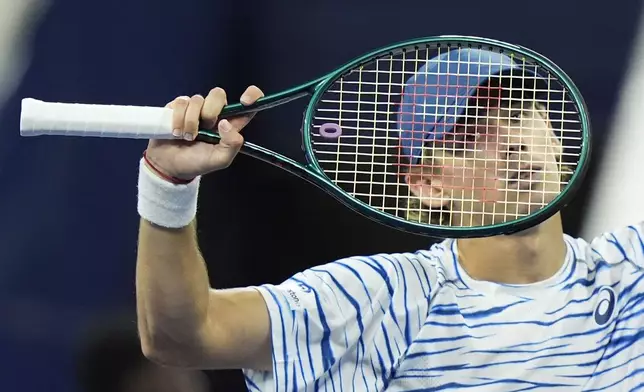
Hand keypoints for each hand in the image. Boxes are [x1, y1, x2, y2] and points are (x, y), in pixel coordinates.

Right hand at [144, 85, 263, 179]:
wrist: (168, 166)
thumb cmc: (196, 163)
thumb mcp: (220, 160)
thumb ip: (232, 144)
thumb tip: (226, 123)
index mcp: (230, 124)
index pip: (249, 103)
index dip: (252, 96)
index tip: (245, 100)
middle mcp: (215, 112)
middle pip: (218, 94)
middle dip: (210, 112)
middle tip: (203, 129)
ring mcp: (196, 108)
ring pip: (197, 99)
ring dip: (190, 121)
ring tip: (186, 137)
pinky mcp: (178, 106)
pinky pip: (180, 102)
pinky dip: (177, 119)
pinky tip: (175, 131)